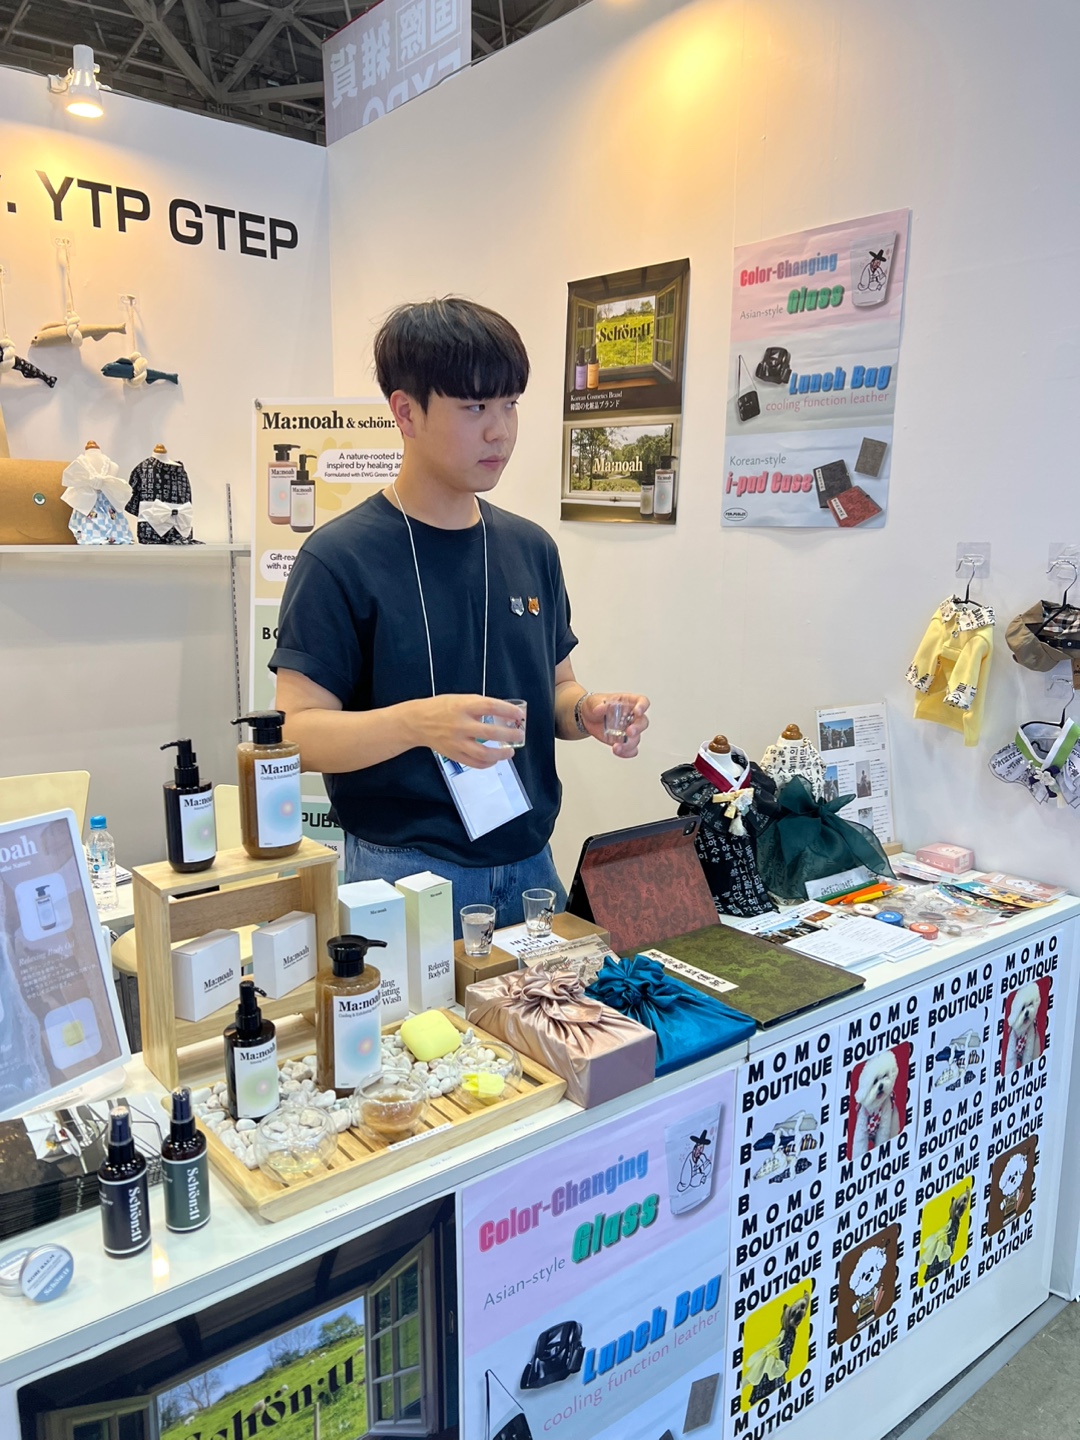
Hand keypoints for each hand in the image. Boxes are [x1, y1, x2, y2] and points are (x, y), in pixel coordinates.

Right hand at [408, 694, 523, 768]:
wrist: (418, 722)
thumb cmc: (442, 708)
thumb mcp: (461, 700)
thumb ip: (479, 706)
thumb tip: (504, 715)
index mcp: (463, 706)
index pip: (491, 707)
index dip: (508, 711)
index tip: (519, 715)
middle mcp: (461, 725)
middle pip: (491, 732)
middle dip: (510, 734)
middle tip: (519, 735)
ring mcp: (457, 742)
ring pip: (484, 753)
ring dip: (501, 754)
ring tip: (510, 751)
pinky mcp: (454, 754)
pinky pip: (474, 763)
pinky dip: (488, 763)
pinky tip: (494, 760)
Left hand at [578, 692, 649, 757]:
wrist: (586, 718)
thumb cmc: (595, 705)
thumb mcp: (594, 701)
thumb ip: (598, 705)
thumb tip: (599, 709)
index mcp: (628, 702)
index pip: (642, 701)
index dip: (642, 706)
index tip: (637, 711)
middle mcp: (631, 716)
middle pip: (643, 722)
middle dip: (638, 728)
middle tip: (629, 732)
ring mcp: (628, 729)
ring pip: (637, 738)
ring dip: (629, 744)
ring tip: (617, 746)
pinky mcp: (623, 741)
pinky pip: (630, 749)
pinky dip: (626, 752)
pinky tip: (618, 751)